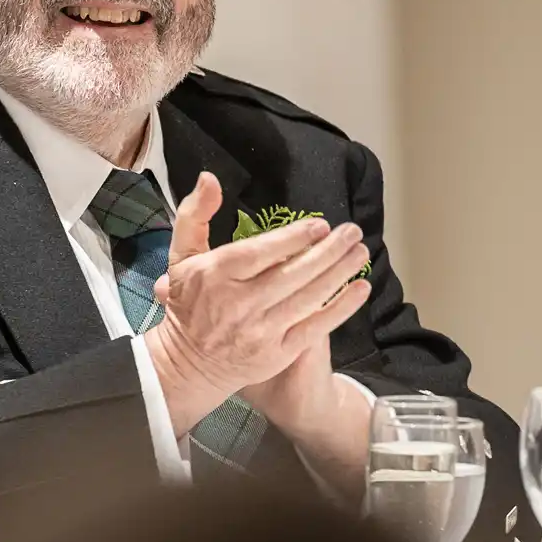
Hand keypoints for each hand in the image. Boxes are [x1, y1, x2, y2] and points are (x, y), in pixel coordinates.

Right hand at [145, 173, 373, 431]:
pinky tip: (360, 288)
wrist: (189, 363)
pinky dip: (341, 307)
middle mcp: (237, 303)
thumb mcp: (181, 258)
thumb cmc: (189, 303)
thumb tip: (209, 178)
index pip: (259, 253)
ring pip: (308, 297)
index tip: (320, 226)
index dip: (293, 239)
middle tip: (352, 232)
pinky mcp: (277, 352)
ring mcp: (260, 330)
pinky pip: (315, 326)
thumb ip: (194, 215)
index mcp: (214, 275)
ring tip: (360, 252)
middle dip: (328, 251)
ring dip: (339, 273)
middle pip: (291, 273)